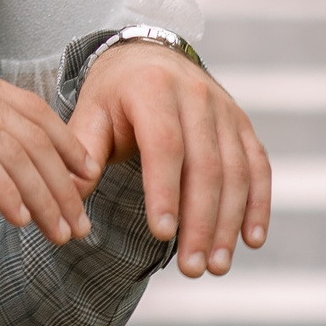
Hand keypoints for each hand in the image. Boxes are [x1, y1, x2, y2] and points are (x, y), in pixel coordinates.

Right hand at [0, 32, 98, 243]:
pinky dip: (5, 191)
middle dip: (62, 184)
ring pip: (14, 152)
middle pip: (33, 137)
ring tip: (58, 232)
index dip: (67, 143)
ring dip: (42, 197)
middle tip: (80, 223)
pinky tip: (19, 218)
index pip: (34, 110)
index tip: (87, 177)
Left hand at [68, 43, 270, 277]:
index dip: (165, 191)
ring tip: (215, 266)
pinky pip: (258, 167)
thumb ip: (82, 152)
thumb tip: (67, 200)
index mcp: (152, 88)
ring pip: (235, 172)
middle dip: (200, 222)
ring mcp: (225, 109)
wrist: (149, 57)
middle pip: (205, 166)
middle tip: (190, 268)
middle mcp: (196, 95)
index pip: (164, 145)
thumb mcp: (91, 112)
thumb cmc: (114, 94)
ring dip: (228, 223)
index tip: (162, 235)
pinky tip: (251, 241)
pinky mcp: (243, 124)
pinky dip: (259, 205)